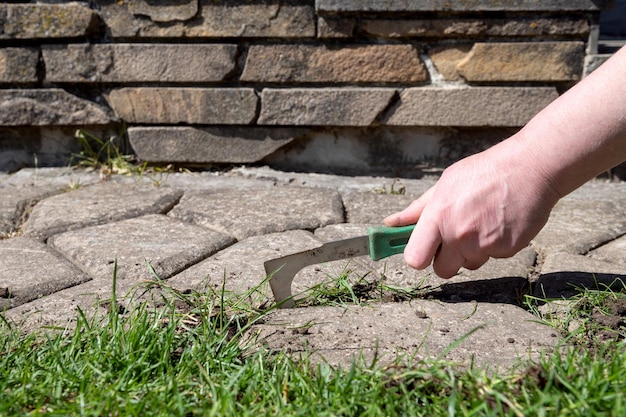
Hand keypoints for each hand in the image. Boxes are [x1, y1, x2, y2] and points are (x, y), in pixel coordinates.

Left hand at [384, 141, 559, 277]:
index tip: (423, 250)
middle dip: (446, 259)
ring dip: (472, 251)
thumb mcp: (445, 185)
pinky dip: (495, 246)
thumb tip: (391, 224)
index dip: (418, 257)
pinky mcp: (508, 250)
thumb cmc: (483, 173)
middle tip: (454, 237)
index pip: (415, 258)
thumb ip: (417, 210)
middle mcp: (460, 235)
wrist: (530, 168)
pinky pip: (494, 257)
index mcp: (439, 217)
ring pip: (470, 264)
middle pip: (442, 270)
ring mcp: (485, 245)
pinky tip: (500, 222)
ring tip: (482, 222)